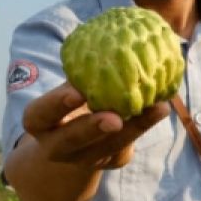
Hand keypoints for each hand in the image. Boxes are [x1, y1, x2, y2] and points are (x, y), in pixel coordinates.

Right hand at [22, 82, 169, 170]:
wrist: (75, 142)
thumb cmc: (72, 100)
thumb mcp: (69, 88)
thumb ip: (82, 74)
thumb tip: (111, 39)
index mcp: (39, 122)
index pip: (41, 114)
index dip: (57, 104)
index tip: (77, 92)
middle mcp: (57, 146)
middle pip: (71, 140)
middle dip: (93, 129)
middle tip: (114, 119)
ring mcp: (84, 158)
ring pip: (108, 147)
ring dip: (134, 128)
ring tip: (157, 108)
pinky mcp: (110, 160)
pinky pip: (126, 146)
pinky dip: (144, 126)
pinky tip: (161, 108)